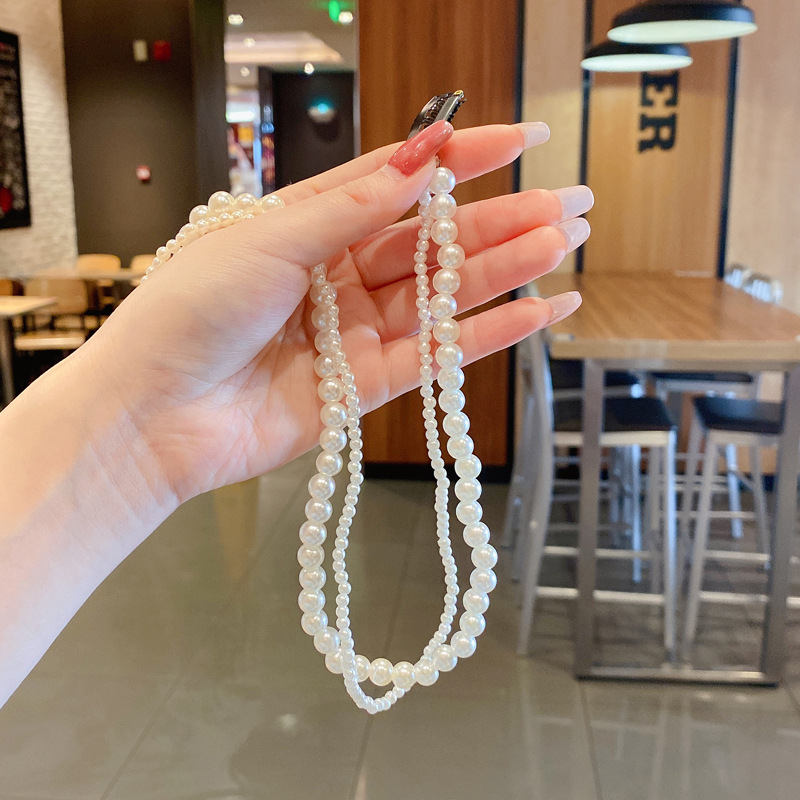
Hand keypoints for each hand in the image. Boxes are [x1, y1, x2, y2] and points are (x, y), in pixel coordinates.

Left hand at [91, 122, 590, 505]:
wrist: (156, 414)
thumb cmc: (188, 314)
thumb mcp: (268, 239)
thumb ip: (349, 207)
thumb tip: (417, 160)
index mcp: (308, 224)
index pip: (397, 180)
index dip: (459, 159)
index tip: (519, 141)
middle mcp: (338, 273)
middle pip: (433, 240)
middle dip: (502, 219)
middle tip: (568, 203)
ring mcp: (356, 329)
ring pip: (444, 294)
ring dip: (505, 270)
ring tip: (565, 244)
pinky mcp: (367, 384)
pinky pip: (438, 354)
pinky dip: (488, 335)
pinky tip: (538, 312)